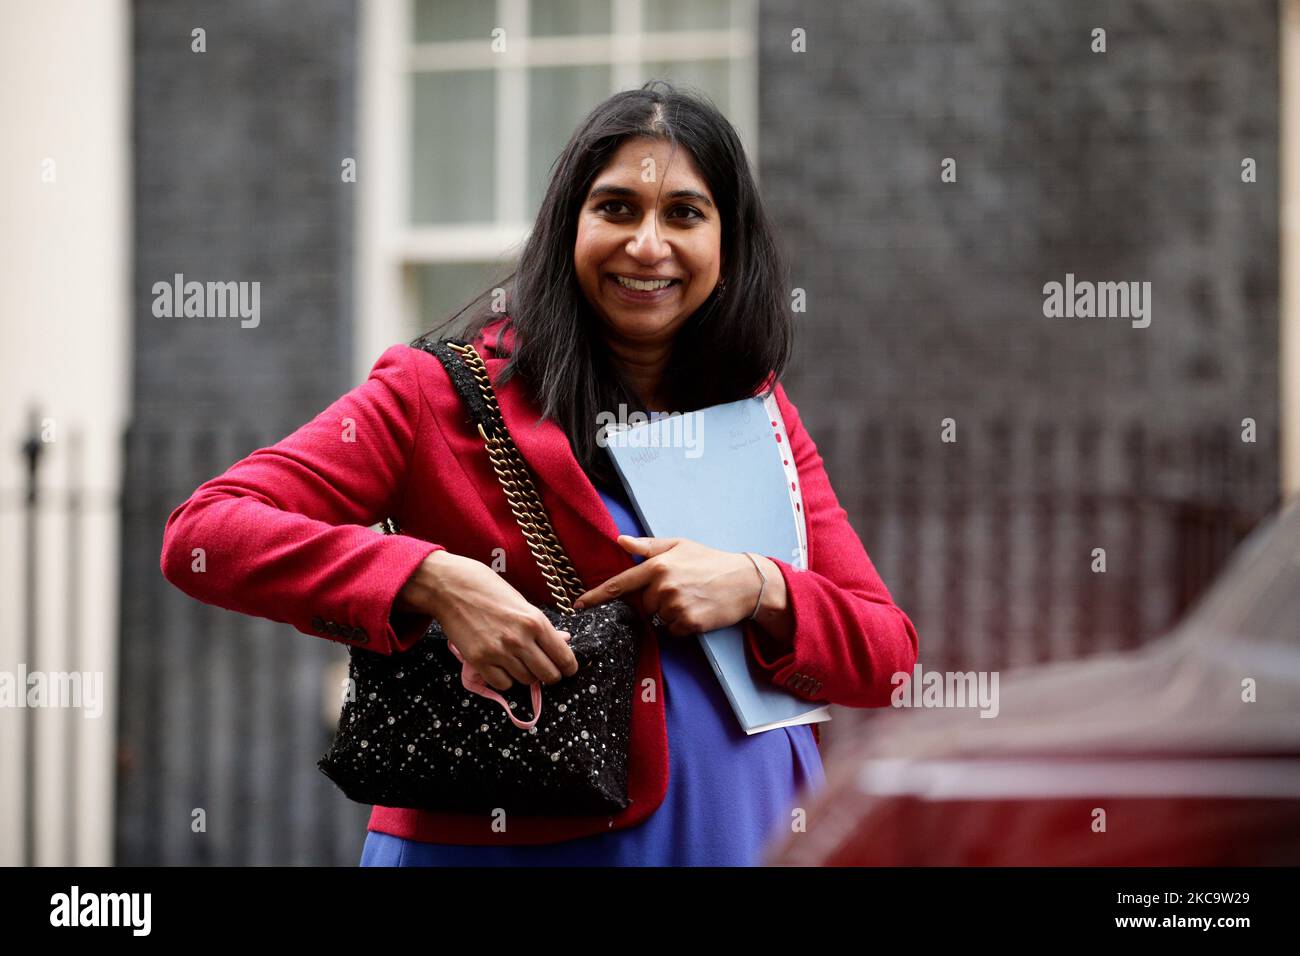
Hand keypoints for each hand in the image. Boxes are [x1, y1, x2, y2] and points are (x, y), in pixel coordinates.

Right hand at [397, 551, 577, 690]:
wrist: (450, 587)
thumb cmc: (488, 589)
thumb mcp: (521, 602)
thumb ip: (542, 626)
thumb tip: (564, 641)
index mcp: (535, 620)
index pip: (564, 657)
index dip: (569, 667)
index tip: (567, 670)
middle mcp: (520, 639)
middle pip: (548, 675)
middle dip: (550, 675)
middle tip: (544, 669)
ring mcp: (499, 652)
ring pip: (526, 681)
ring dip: (526, 675)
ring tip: (519, 661)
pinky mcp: (479, 661)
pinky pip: (503, 684)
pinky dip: (506, 679)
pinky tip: (502, 665)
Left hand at [571, 536, 767, 636]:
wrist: (745, 581)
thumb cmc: (710, 561)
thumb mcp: (679, 545)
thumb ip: (647, 546)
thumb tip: (619, 541)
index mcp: (658, 565)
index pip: (619, 584)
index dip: (596, 596)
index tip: (578, 605)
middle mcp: (663, 586)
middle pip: (641, 605)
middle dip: (653, 601)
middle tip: (678, 589)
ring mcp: (676, 606)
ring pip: (656, 619)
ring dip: (667, 613)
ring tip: (689, 598)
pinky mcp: (688, 623)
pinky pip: (671, 630)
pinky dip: (679, 624)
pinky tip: (695, 610)